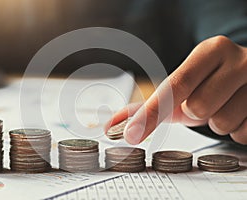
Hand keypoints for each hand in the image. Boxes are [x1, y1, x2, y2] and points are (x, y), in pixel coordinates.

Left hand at [105, 36, 246, 144]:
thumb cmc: (211, 83)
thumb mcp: (184, 88)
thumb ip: (150, 104)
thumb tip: (113, 122)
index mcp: (211, 51)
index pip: (176, 85)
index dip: (151, 113)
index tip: (130, 134)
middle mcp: (238, 61)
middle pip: (198, 109)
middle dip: (196, 113)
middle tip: (206, 101)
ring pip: (222, 124)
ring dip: (217, 122)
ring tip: (224, 105)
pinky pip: (243, 134)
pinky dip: (237, 130)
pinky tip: (240, 112)